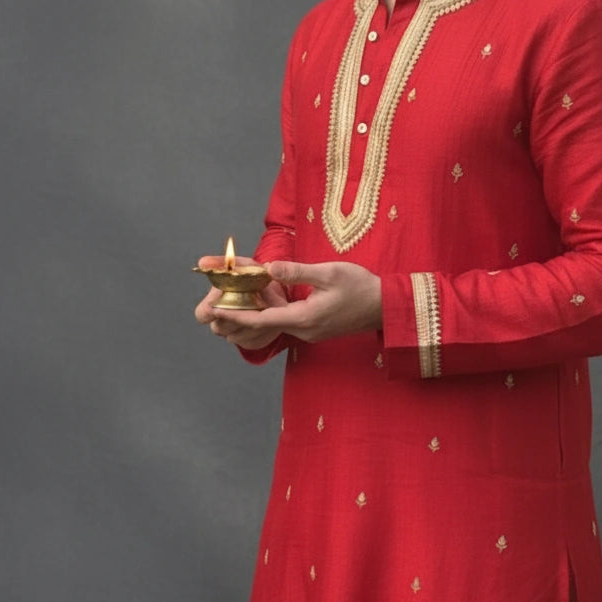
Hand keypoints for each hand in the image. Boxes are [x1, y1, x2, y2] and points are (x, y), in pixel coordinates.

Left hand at [199, 259, 381, 344]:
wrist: (386, 307)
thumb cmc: (361, 287)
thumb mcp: (329, 272)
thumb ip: (298, 271)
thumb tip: (269, 268)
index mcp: (305, 318)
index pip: (263, 321)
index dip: (237, 317)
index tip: (216, 312)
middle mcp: (304, 330)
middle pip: (265, 327)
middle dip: (239, 320)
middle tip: (215, 311)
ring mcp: (310, 332)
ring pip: (275, 326)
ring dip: (254, 318)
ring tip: (231, 308)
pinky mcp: (316, 329)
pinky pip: (287, 324)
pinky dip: (271, 316)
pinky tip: (262, 306)